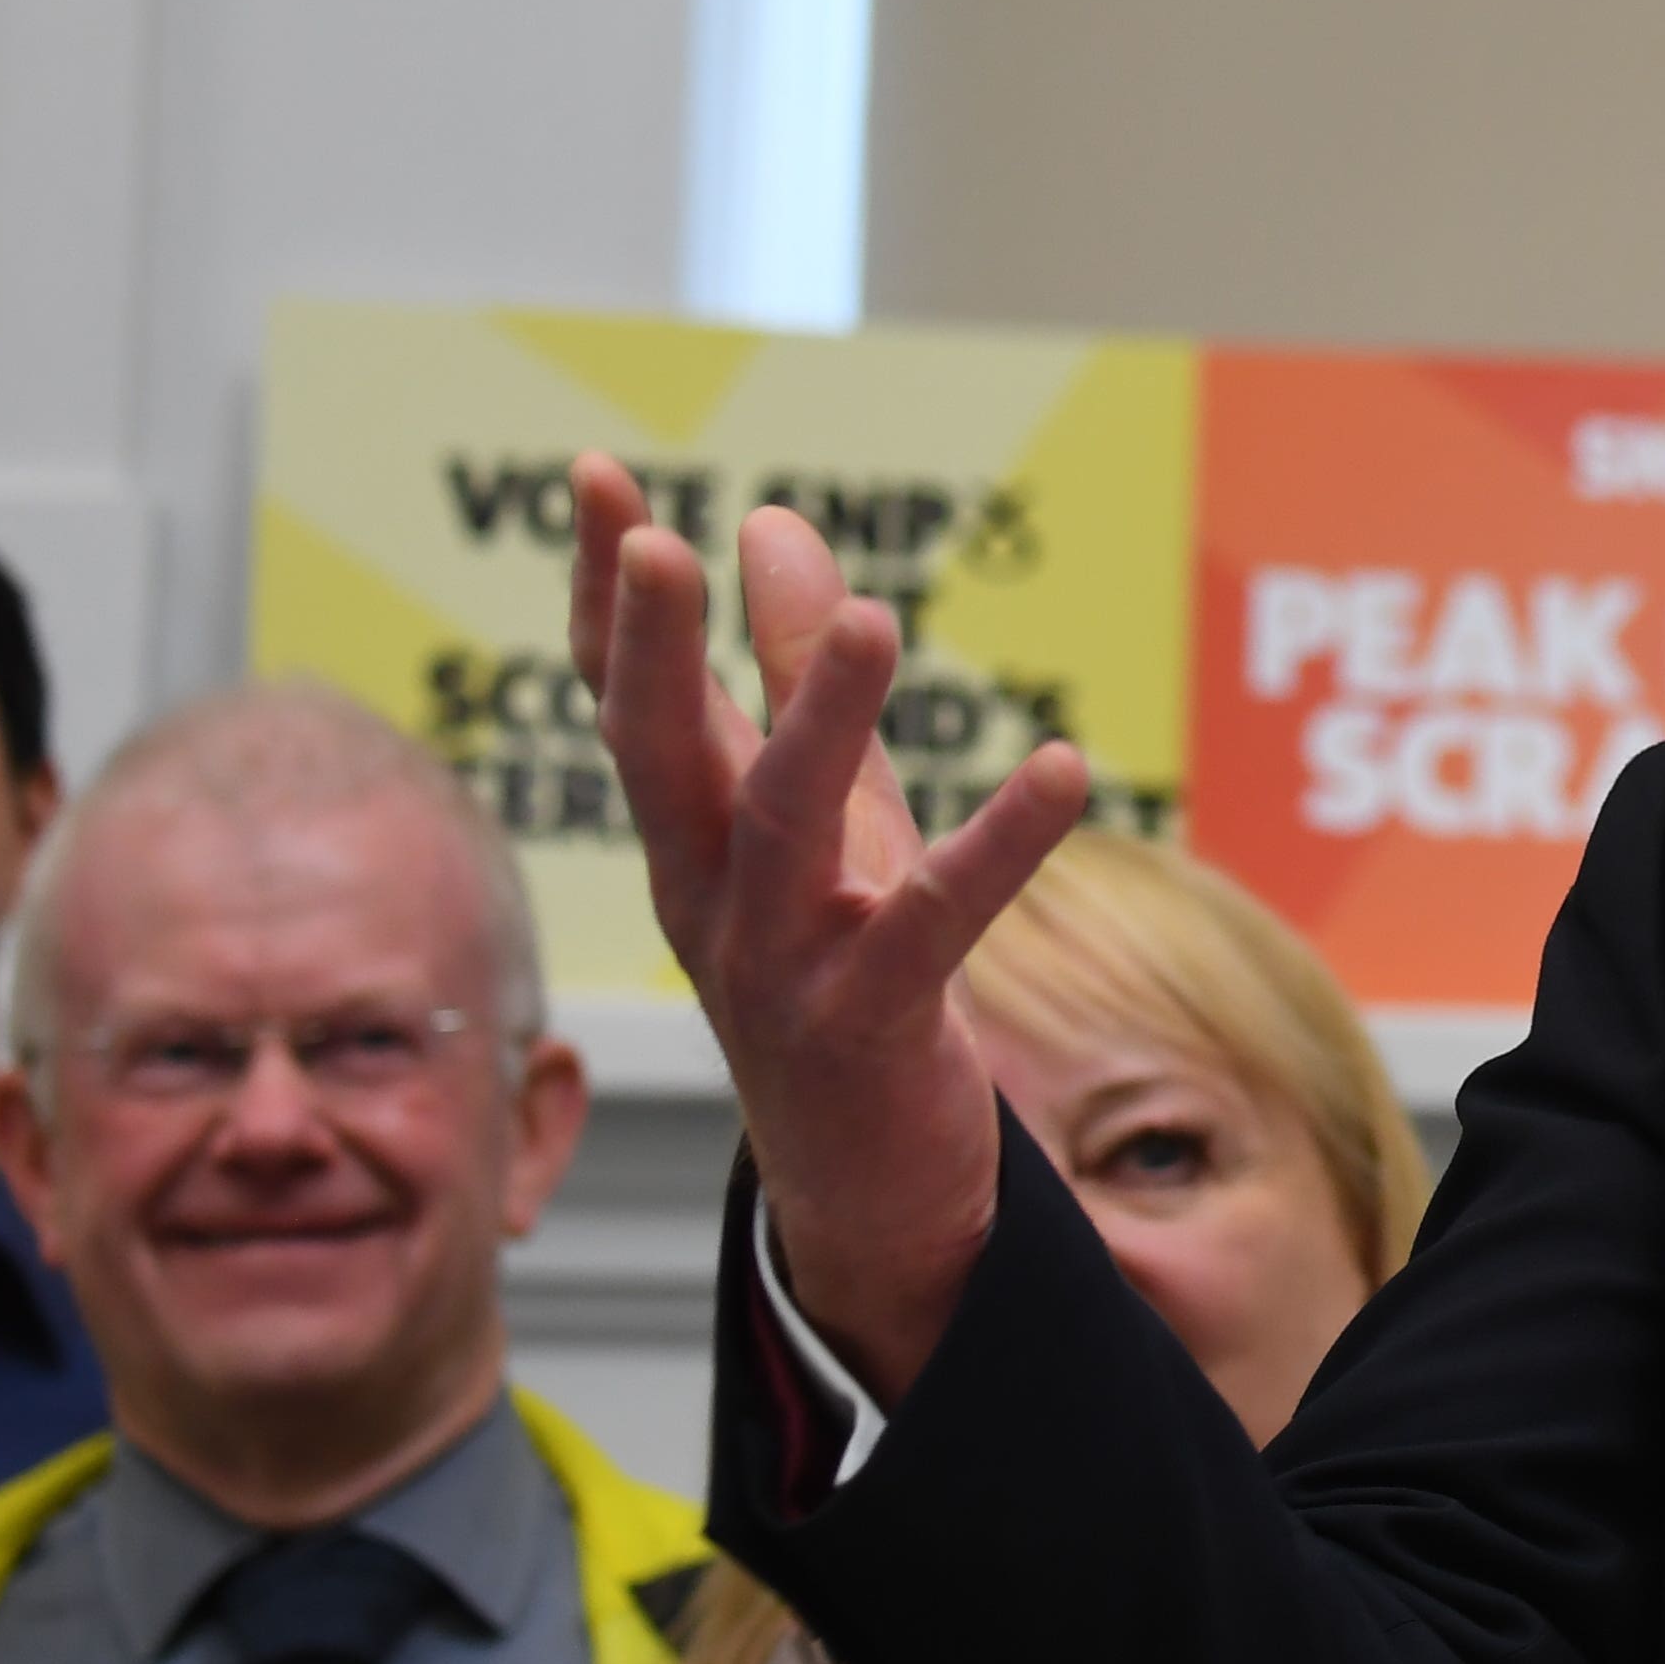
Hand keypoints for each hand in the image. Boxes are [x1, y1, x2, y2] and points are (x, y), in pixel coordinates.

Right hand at [573, 455, 1086, 1399]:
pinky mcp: (871, 1025)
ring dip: (824, 721)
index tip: (598, 479)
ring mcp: (780, 965)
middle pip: (661, 758)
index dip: (608, 596)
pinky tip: (1066, 770)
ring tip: (875, 618)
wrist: (865, 1183)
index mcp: (691, 836)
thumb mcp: (822, 810)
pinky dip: (998, 847)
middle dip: (649, 651)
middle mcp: (711, 894)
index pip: (626, 700)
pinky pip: (934, 926)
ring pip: (785, 828)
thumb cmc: (837, 967)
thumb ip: (796, 672)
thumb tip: (772, 522)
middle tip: (654, 541)